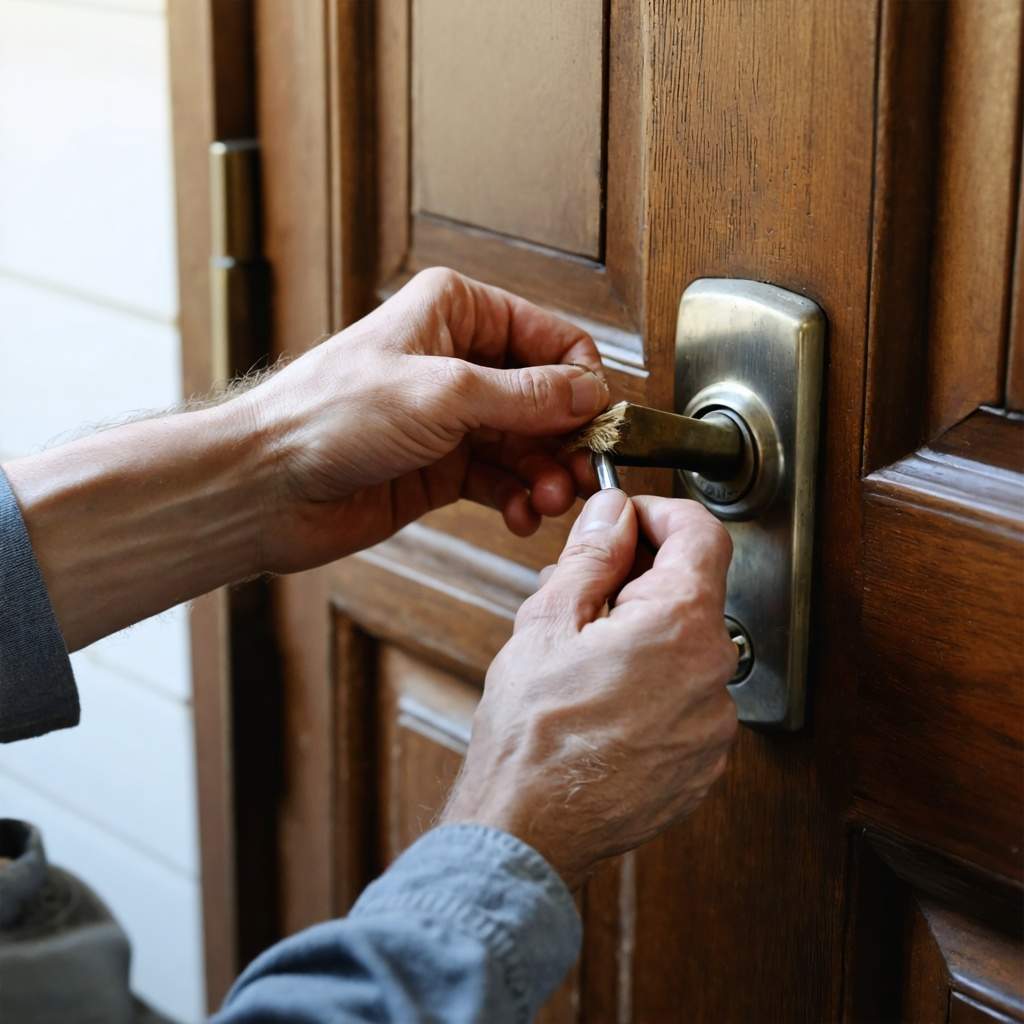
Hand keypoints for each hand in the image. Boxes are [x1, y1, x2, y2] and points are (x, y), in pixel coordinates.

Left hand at [236, 267, 608, 572]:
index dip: (581, 379)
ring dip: (547, 474)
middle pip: (545, 395)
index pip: (549, 336)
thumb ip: (524, 395)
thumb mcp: (440, 394)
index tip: (597, 421)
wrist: (267, 486)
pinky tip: (521, 514)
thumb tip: (588, 392)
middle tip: (579, 472)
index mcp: (455, 312)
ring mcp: (451, 417)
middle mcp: (457, 360)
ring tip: (549, 499)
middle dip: (566, 436)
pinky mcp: (442, 467)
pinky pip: (501, 479)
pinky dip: (519, 497)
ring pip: (528, 443)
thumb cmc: (327, 416)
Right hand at [441, 491, 738, 889]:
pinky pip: (686, 699)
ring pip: (686, 648)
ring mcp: (712, 725)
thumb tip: (612, 513)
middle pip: (692, 592)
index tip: (629, 518)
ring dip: (643, 634)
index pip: (701, 534)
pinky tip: (603, 697)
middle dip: (638, 578)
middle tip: (583, 589)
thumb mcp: (550, 619)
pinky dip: (653, 684)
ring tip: (583, 652)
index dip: (661, 513)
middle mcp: (715, 674)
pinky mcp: (702, 762)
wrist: (528, 829)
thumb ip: (592, 553)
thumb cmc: (532, 734)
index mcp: (682, 625)